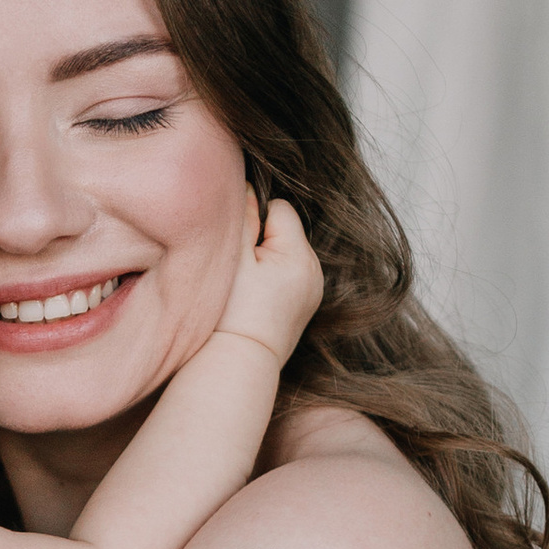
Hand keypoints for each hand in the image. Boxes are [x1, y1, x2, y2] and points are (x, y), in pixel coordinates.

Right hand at [215, 196, 322, 365]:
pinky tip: (257, 300)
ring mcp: (313, 291)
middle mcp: (316, 272)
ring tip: (248, 288)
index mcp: (301, 256)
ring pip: (287, 253)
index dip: (254, 220)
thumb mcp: (233, 259)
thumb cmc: (232, 315)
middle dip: (262, 240)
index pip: (280, 208)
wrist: (240, 363)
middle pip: (286, 230)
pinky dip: (274, 279)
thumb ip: (242, 217)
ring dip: (267, 260)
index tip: (239, 249)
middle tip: (241, 271)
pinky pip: (290, 275)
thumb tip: (248, 185)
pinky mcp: (306, 306)